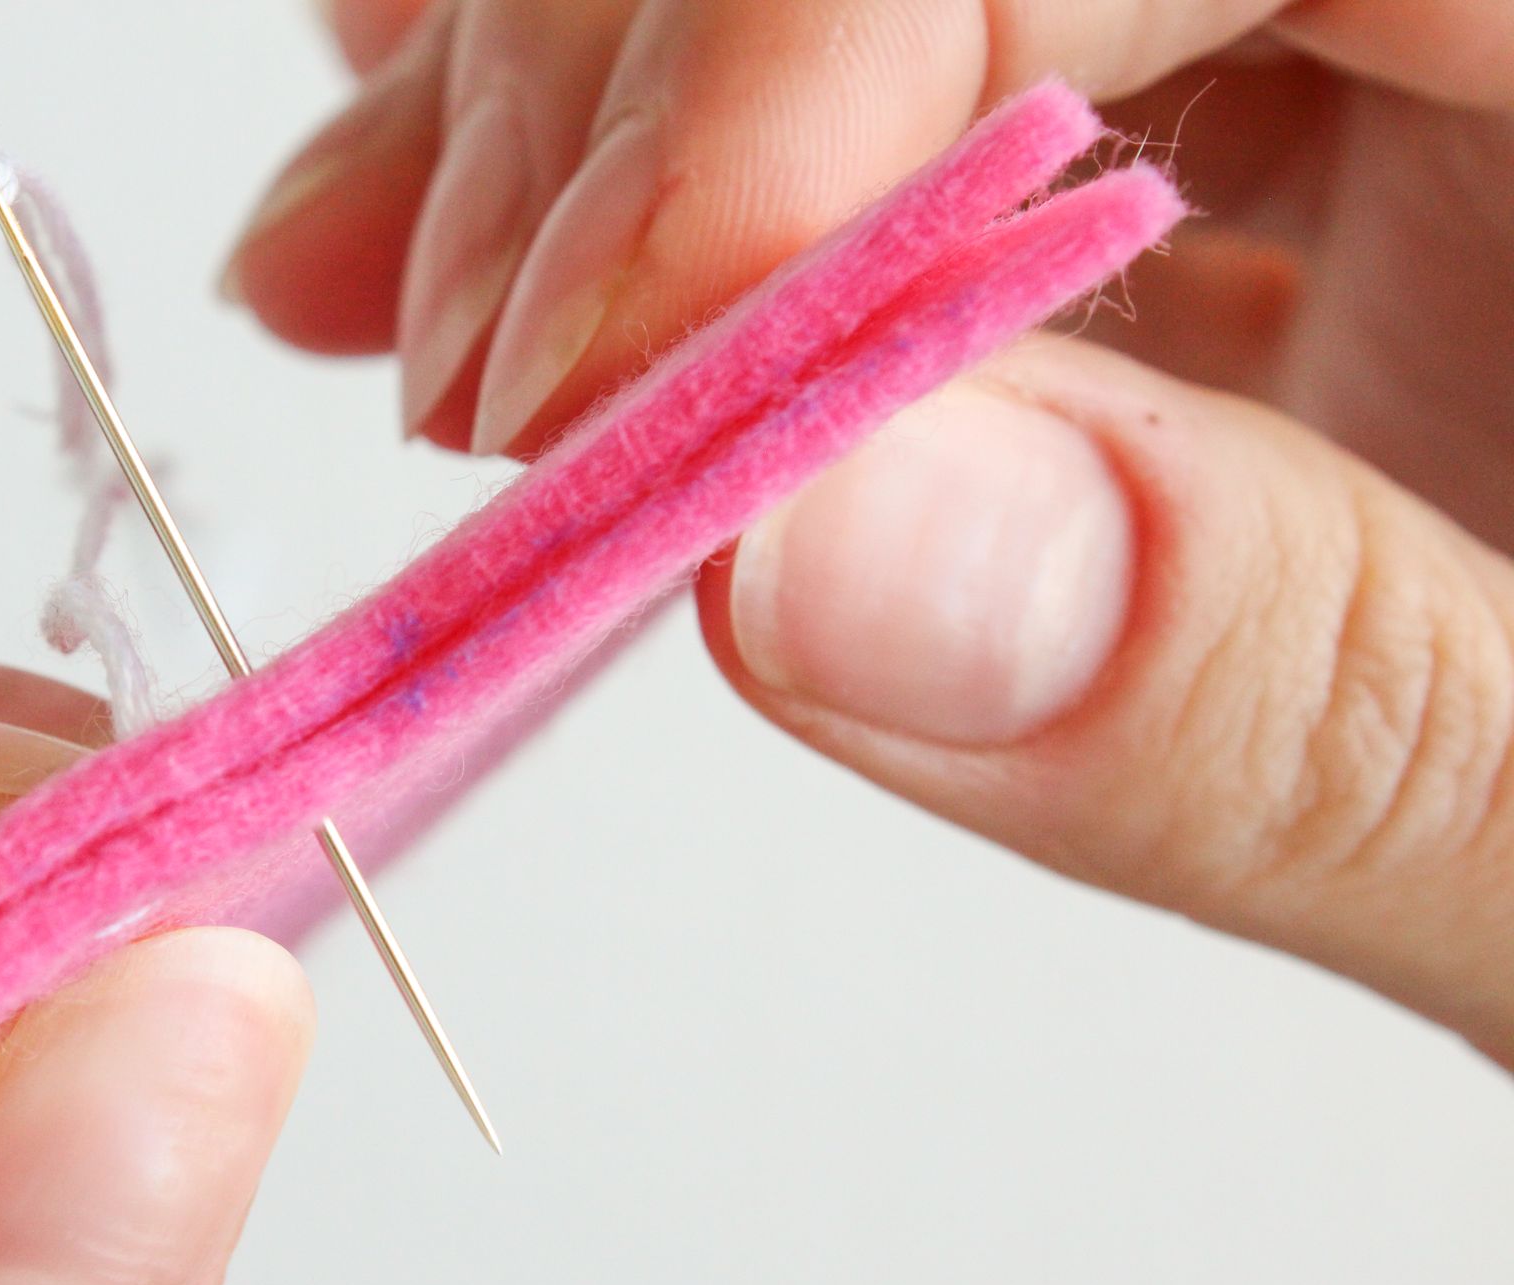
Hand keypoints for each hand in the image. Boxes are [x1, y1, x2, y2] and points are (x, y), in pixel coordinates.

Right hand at [227, 0, 1510, 509]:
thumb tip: (797, 563)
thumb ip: (1277, 704)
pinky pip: (978, 54)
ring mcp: (1413, 41)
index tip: (580, 370)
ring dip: (604, 105)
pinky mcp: (1306, 118)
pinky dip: (727, 159)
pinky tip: (536, 229)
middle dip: (643, 76)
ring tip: (388, 290)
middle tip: (480, 387)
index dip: (797, 36)